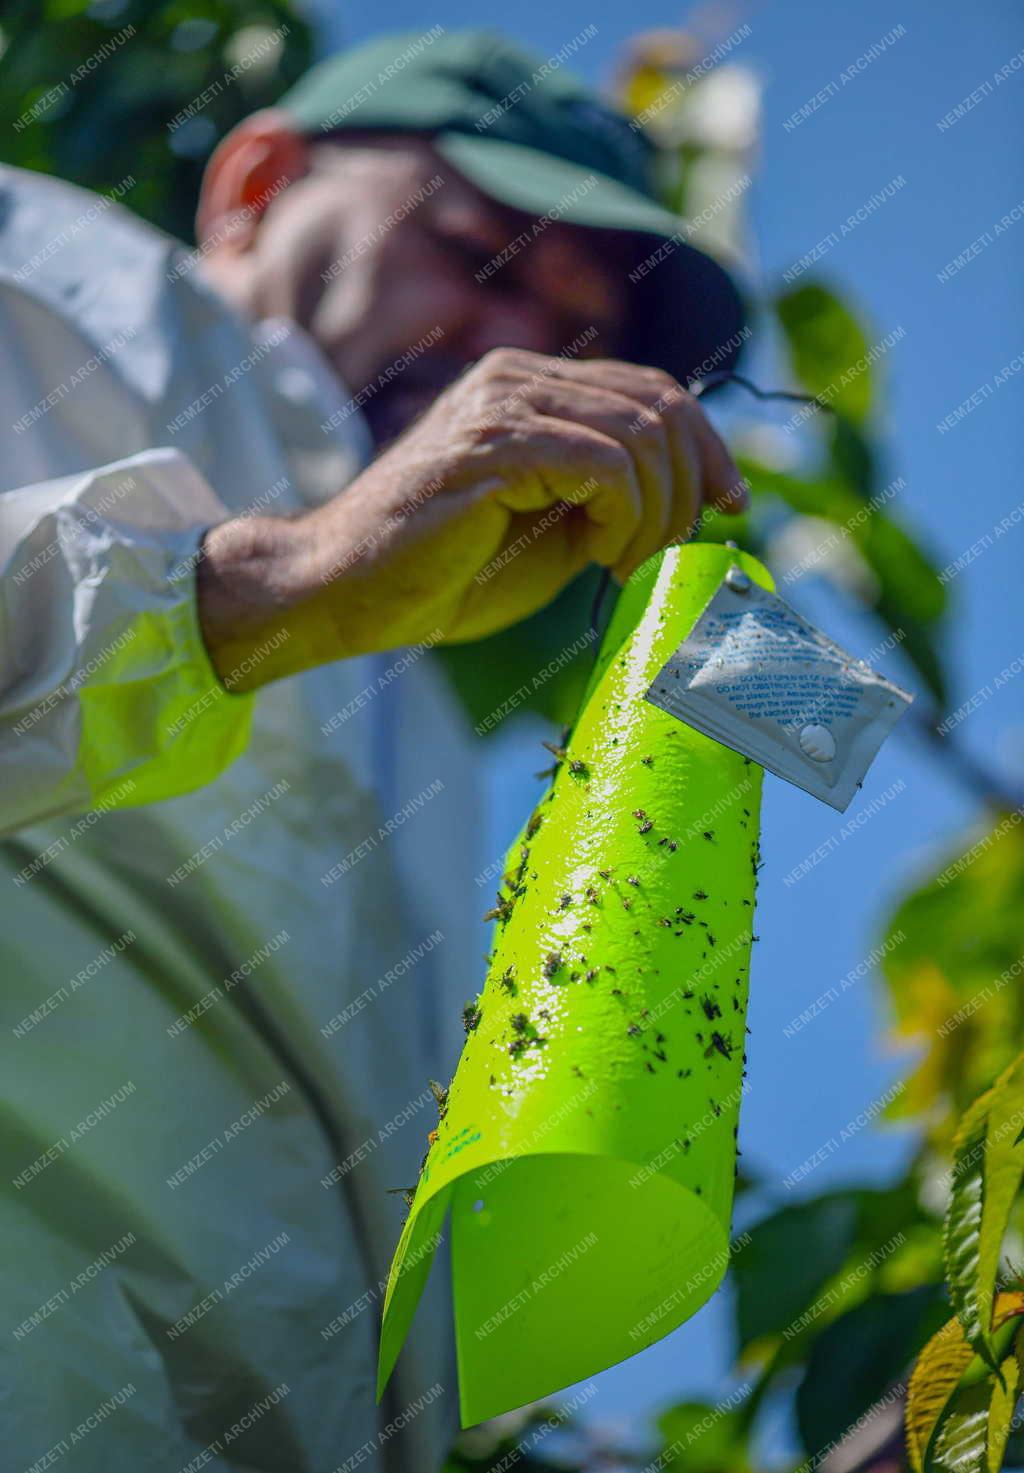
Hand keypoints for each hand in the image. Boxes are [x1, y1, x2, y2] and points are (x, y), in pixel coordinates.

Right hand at [198, 347, 747, 689]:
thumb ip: (609, 501)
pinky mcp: (493, 442)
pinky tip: (602, 557)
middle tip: (668, 555)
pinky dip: (626, 517)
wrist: (345, 592)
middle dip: (691, 487)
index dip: (708, 447)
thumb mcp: (551, 532)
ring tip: (624, 564)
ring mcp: (503, 402)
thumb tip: (689, 504)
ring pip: (643, 434)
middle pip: (662, 404)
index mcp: (532, 387)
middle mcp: (519, 376)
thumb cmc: (441, 572)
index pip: (655, 391)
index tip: (730, 507)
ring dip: (658, 512)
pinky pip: (605, 465)